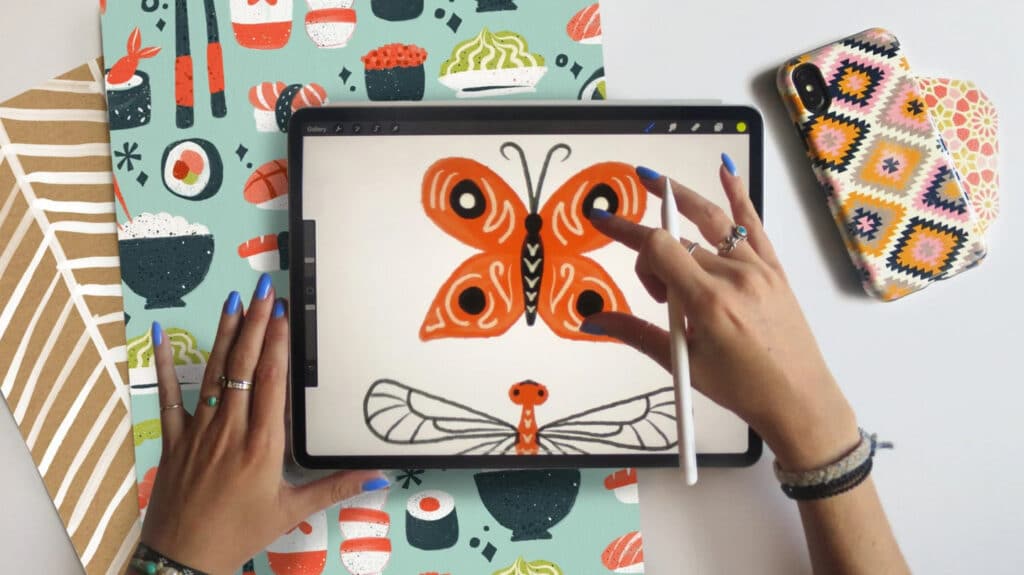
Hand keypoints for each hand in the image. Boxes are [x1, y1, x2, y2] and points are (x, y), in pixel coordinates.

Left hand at [141, 274, 386, 574]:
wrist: (184, 558)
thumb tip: (377, 474)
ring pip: (214, 373)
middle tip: (266, 291)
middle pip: (244, 367)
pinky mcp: (175, 439)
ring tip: (236, 301)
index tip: (284, 314)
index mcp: (263, 445)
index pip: (272, 382)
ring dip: (225, 334)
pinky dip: (164, 364)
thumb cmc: (239, 534)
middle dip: (256, 325)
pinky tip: (160, 336)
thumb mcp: (291, 512)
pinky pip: (169, 396)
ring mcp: (199, 431)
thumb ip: (335, 488)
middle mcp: (231, 430)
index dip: (278, 343)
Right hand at [581, 159, 858, 470]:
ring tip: (652, 181)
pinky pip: (753, 224)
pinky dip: (738, 195)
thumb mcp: (683, 363)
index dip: (626, 232)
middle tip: (656, 293)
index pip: (658, 247)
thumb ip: (636, 334)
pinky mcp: (774, 270)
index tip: (601, 220)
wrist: (799, 400)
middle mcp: (734, 276)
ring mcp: (758, 269)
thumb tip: (592, 320)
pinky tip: (726, 170)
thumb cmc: (741, 389)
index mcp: (707, 302)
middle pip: (677, 242)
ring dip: (679, 204)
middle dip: (653, 259)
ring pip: (708, 226)